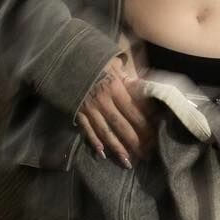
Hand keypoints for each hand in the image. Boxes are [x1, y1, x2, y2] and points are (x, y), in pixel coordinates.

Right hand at [75, 50, 155, 166]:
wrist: (64, 57)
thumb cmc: (94, 59)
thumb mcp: (114, 63)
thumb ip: (129, 78)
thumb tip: (146, 88)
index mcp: (114, 86)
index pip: (133, 110)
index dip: (145, 125)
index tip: (155, 137)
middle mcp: (102, 100)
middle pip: (121, 125)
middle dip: (135, 141)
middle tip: (147, 155)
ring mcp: (88, 107)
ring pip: (105, 131)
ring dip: (118, 148)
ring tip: (128, 162)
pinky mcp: (77, 111)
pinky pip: (87, 129)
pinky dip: (94, 142)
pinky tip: (102, 153)